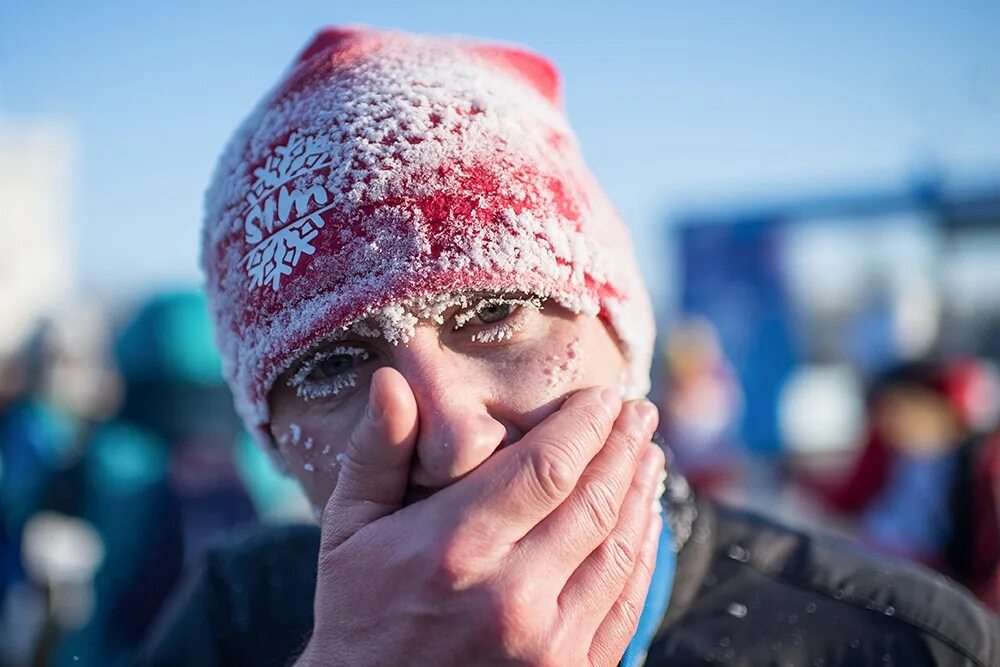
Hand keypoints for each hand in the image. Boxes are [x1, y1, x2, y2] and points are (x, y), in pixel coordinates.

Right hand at [296, 367, 664, 665]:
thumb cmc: (358, 615)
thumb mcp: (348, 530)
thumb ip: (377, 453)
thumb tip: (391, 379)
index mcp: (454, 547)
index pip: (546, 466)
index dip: (585, 424)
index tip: (604, 396)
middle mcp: (509, 595)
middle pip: (593, 501)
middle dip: (623, 447)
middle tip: (641, 412)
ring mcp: (547, 644)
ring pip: (617, 550)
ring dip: (641, 494)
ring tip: (649, 456)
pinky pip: (625, 605)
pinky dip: (643, 556)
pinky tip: (646, 522)